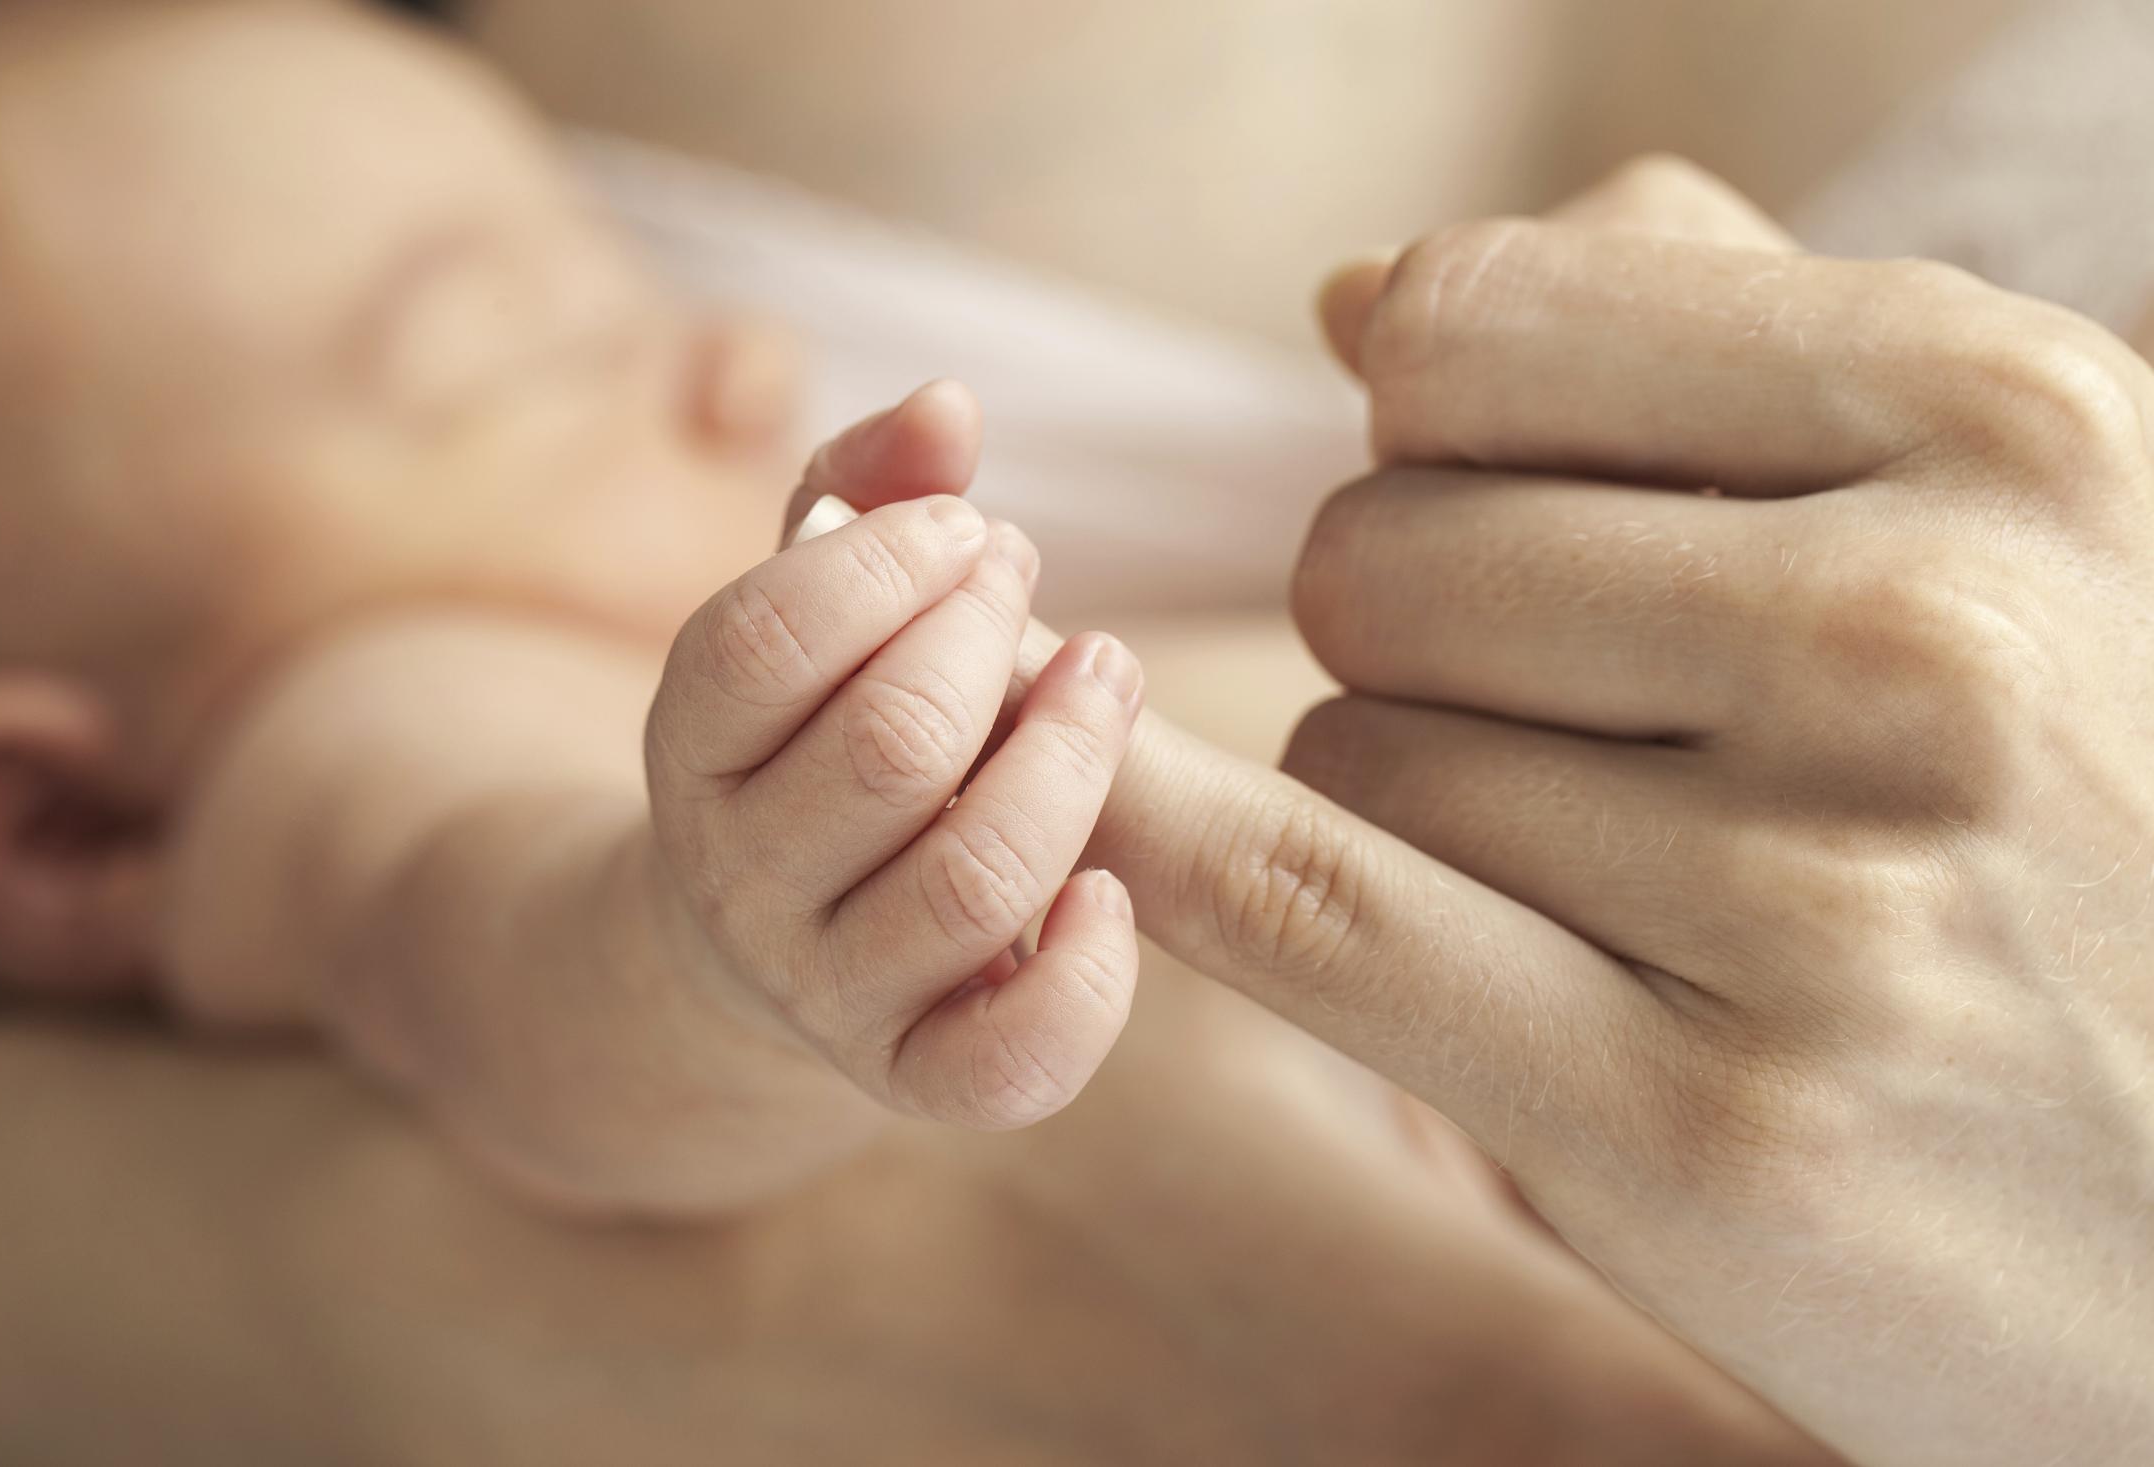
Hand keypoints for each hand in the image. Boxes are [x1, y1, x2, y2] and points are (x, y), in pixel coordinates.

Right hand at [646, 383, 1145, 1132]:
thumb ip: (859, 494)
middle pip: (891, 749)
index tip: (970, 527)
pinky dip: (1081, 981)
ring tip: (1108, 675)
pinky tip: (1113, 891)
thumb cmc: (805, 735)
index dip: (888, 562)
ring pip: (970, 883)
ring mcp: (823, 989)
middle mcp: (738, 879)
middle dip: (988, 642)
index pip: (765, 642)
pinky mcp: (911, 1075)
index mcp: (688, 745)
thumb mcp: (799, 611)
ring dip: (1070, 764)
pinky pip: (1002, 1062)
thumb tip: (949, 404)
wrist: (753, 942)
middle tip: (1030, 585)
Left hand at [1189, 157, 2152, 1464]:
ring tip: (1630, 892)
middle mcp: (1927, 638)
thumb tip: (1356, 299)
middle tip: (1592, 745)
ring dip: (1418, 818)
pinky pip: (1302, 908)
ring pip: (1346, 757)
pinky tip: (1099, 817)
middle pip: (1378, 554)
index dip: (1430, 424)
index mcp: (2008, 426)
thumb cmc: (2098, 819)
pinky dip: (1168, 850)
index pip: (1472, 326)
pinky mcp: (1699, 1124)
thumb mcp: (2011, 516)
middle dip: (1418, 647)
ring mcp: (1818, 895)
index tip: (1490, 496)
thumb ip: (1706, 336)